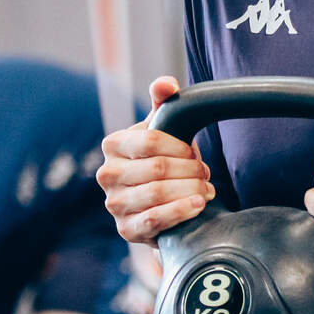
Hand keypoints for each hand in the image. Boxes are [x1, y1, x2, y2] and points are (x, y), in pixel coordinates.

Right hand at [97, 76, 214, 244]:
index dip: (179, 147)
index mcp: (113, 145)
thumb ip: (164, 102)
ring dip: (190, 190)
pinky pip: (155, 219)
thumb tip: (166, 84)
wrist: (161, 201)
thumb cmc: (163, 157)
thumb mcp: (163, 128)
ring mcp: (114, 204)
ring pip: (157, 194)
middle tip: (205, 173)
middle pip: (157, 169)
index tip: (193, 152)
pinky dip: (181, 211)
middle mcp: (107, 175)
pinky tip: (198, 204)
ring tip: (207, 189)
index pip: (149, 140)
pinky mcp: (126, 229)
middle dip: (189, 170)